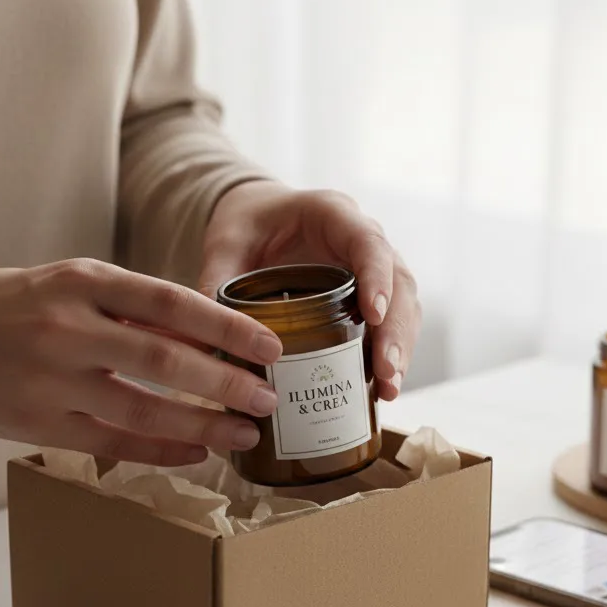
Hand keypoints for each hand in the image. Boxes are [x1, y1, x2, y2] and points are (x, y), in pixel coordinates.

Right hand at [0, 259, 283, 464]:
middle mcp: (66, 326)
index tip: (268, 345)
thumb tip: (206, 335)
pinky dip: (159, 450)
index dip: (226, 325)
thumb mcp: (67, 283)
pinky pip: (113, 443)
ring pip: (143, 409)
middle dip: (225, 383)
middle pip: (164, 360)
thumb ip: (128, 306)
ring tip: (242, 434)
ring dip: (202, 426)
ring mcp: (49, 379)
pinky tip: (194, 452)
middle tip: (267, 398)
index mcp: (79, 280)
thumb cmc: (9, 306)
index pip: (169, 301)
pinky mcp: (37, 423)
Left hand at [199, 181, 420, 399]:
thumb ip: (216, 282)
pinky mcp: (370, 297)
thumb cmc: (245, 226)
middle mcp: (362, 240)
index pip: (367, 242)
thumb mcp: (225, 246)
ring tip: (387, 391)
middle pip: (399, 283)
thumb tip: (202, 343)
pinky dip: (389, 355)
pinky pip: (391, 324)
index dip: (377, 277)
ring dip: (400, 349)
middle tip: (386, 373)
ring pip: (404, 307)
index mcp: (332, 214)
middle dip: (395, 330)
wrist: (256, 222)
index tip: (373, 315)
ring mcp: (373, 270)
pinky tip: (379, 391)